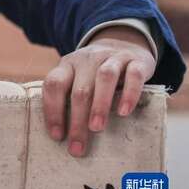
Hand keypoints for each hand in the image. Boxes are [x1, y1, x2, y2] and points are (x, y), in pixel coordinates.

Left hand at [42, 26, 156, 156]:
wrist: (123, 42)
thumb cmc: (94, 72)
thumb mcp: (77, 77)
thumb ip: (70, 97)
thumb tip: (62, 135)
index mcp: (68, 65)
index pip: (54, 85)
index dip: (52, 110)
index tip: (57, 136)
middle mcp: (87, 59)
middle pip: (79, 89)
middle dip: (76, 120)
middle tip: (77, 146)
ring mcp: (112, 58)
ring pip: (104, 78)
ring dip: (99, 105)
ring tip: (96, 129)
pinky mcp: (136, 61)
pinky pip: (133, 76)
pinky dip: (129, 94)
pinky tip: (124, 112)